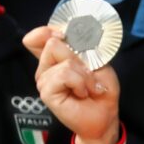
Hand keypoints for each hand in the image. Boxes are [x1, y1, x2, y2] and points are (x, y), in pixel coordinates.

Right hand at [23, 26, 120, 143]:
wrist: (105, 113)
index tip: (65, 35)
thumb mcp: (96, 60)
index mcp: (56, 58)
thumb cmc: (101, 88)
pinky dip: (80, 83)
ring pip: (63, 61)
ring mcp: (44, 80)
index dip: (49, 30)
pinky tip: (82, 93)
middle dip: (78, 57)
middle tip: (88, 73)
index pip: (38, 37)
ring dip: (84, 74)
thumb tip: (62, 32)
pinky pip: (63, 75)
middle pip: (52, 43)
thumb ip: (79, 46)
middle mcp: (46, 67)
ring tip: (88, 87)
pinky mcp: (46, 92)